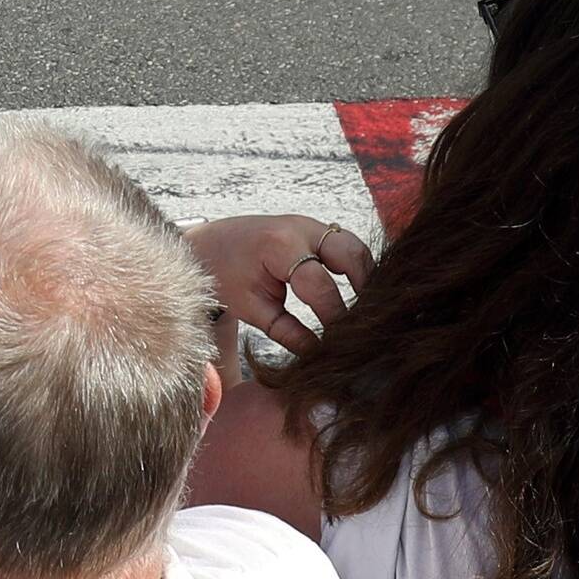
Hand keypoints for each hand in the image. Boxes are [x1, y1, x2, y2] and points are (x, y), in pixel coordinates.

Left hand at [191, 214, 370, 353]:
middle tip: (370, 322)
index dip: (336, 316)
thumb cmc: (225, 275)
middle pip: (352, 254)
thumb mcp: (252, 308)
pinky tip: (361, 295)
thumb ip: (287, 332)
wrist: (208, 244)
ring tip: (369, 310)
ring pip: (355, 247)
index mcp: (280, 248)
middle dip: (366, 288)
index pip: (320, 285)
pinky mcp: (315, 229)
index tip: (344, 342)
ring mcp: (311, 224)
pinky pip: (346, 246)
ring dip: (366, 276)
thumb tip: (320, 354)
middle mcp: (301, 228)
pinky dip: (357, 268)